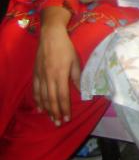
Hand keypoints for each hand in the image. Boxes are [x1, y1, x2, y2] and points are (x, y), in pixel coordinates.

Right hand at [33, 9, 79, 124]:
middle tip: (59, 123)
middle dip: (56, 113)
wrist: (50, 36)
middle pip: (52, 99)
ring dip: (47, 109)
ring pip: (43, 97)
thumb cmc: (66, 47)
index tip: (67, 118)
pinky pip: (36, 90)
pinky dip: (38, 101)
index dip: (65, 108)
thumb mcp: (75, 61)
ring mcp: (41, 76)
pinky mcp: (35, 74)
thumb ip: (77, 77)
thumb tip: (82, 91)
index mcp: (61, 74)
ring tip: (51, 119)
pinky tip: (40, 108)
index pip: (63, 96)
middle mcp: (49, 78)